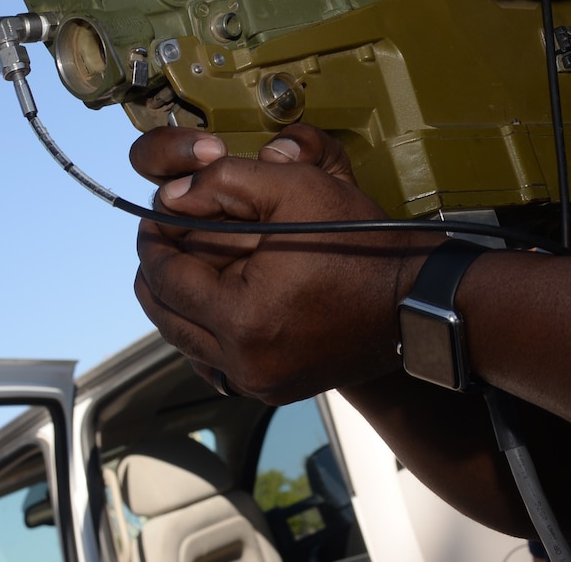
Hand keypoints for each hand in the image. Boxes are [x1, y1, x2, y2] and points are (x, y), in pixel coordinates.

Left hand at [131, 123, 439, 402]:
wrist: (419, 301)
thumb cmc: (362, 243)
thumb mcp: (296, 188)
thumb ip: (222, 182)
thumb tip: (169, 196)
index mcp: (242, 318)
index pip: (165, 278)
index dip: (151, 240)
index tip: (152, 215)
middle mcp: (245, 363)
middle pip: (166, 317)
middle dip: (157, 272)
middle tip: (161, 236)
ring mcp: (261, 383)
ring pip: (187, 341)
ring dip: (180, 300)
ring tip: (187, 260)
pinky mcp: (276, 388)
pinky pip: (217, 358)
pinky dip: (208, 326)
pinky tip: (218, 293)